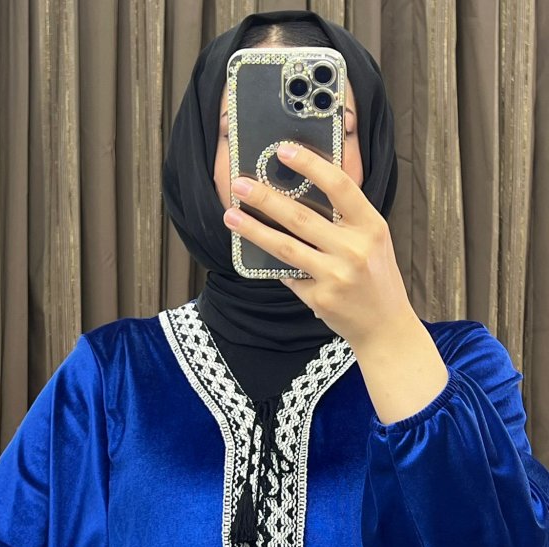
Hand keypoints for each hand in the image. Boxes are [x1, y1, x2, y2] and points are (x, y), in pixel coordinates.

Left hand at [223, 141, 415, 347]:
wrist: (385, 326)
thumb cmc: (375, 277)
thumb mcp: (373, 240)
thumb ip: (345, 219)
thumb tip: (299, 192)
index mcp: (371, 225)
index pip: (339, 186)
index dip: (310, 165)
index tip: (283, 151)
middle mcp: (354, 249)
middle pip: (301, 216)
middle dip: (265, 198)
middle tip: (239, 185)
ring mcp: (336, 276)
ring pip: (285, 247)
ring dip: (253, 230)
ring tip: (230, 216)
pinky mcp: (319, 299)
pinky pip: (287, 275)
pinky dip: (271, 264)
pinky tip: (252, 253)